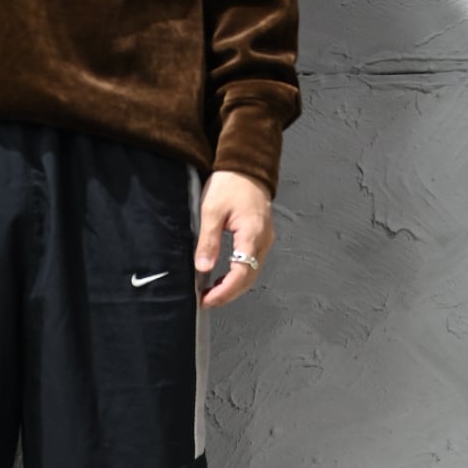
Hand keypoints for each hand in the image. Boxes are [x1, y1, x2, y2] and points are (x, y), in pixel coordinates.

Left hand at [194, 170, 273, 308]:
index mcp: (252, 233)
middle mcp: (263, 240)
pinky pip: (251, 264)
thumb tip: (203, 267)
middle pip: (248, 279)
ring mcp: (265, 240)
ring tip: (211, 293)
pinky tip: (222, 279)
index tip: (207, 299)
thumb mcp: (211, 210)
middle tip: (206, 301)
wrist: (245, 166)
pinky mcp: (261, 239)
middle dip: (227, 294)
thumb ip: (208, 241)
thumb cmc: (230, 183)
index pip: (241, 273)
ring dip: (232, 287)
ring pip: (251, 274)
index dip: (224, 291)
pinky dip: (237, 276)